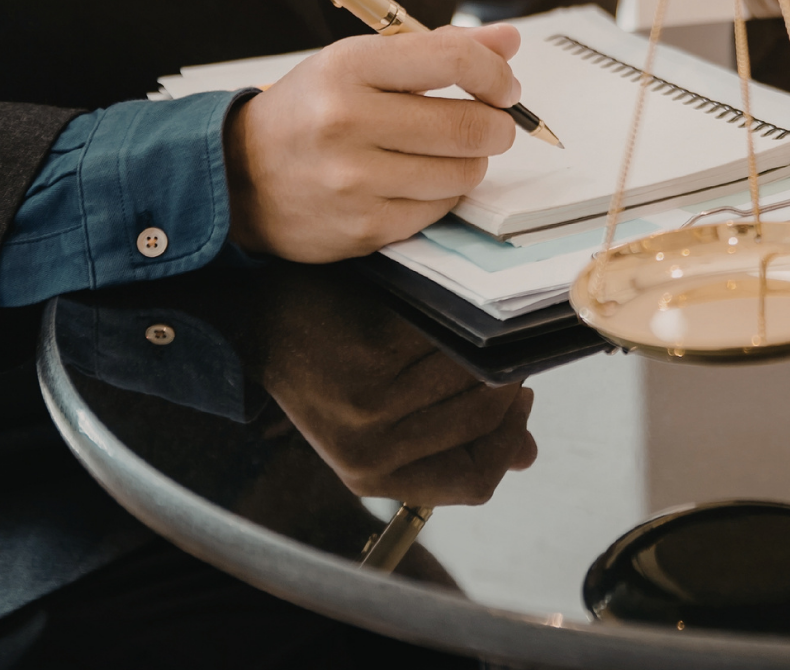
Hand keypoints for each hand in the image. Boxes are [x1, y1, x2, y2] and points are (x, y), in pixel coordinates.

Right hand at [225, 23, 522, 260]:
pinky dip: (443, 194)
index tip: (505, 87)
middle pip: (470, 125)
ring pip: (464, 173)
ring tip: (446, 152)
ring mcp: (353, 180)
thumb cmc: (311, 112)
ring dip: (471, 162)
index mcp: (348, 67)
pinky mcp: (362, 227)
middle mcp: (347, 121)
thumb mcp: (360, 63)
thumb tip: (509, 41)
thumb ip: (438, 49)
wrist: (238, 177)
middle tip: (490, 123)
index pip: (454, 61)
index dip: (497, 75)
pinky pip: (440, 209)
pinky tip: (418, 181)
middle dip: (497, 125)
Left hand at [260, 289, 537, 504]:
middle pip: (486, 419)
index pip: (475, 482)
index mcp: (374, 477)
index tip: (518, 401)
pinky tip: (446, 308)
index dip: (509, 441)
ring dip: (485, 346)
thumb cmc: (331, 364)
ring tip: (469, 327)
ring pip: (475, 376)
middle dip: (507, 381)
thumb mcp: (384, 421)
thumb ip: (453, 440)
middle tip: (497, 350)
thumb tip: (525, 456)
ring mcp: (369, 406)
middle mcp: (370, 452)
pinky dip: (459, 318)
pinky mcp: (373, 356)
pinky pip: (452, 338)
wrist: (264, 317)